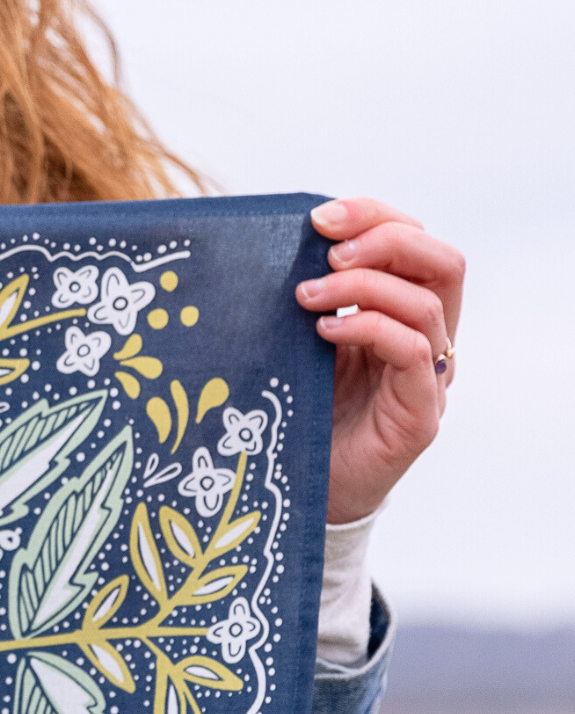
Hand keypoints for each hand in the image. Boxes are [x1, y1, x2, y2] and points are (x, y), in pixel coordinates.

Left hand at [297, 198, 463, 525]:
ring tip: (306, 297)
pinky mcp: (420, 414)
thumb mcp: (298, 347)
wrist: (299, 497)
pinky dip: (371, 330)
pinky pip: (415, 354)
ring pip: (427, 304)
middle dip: (385, 240)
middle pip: (441, 262)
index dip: (375, 217)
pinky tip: (324, 333)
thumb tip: (272, 245)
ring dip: (365, 287)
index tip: (319, 217)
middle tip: (327, 252)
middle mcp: (428, 340)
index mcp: (401, 313)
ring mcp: (431, 378)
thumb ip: (307, 302)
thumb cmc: (295, 418)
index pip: (414, 243)